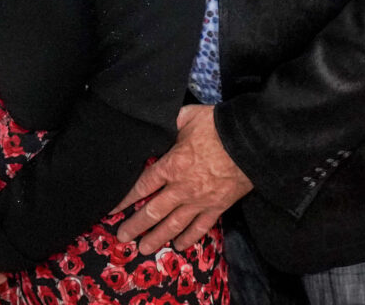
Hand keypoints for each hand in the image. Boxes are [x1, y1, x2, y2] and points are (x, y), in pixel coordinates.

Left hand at [111, 105, 251, 252]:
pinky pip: (200, 228)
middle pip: (153, 211)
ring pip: (173, 225)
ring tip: (143, 248)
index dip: (126, 199)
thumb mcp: (190, 116)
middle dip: (135, 226)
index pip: (143, 185)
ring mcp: (199, 201)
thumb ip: (172, 121)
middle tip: (122, 237)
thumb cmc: (218, 127)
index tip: (113, 209)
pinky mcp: (217, 207)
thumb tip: (159, 121)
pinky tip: (179, 246)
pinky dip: (188, 238)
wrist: (251, 142)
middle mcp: (181, 188)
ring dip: (156, 238)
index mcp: (172, 165)